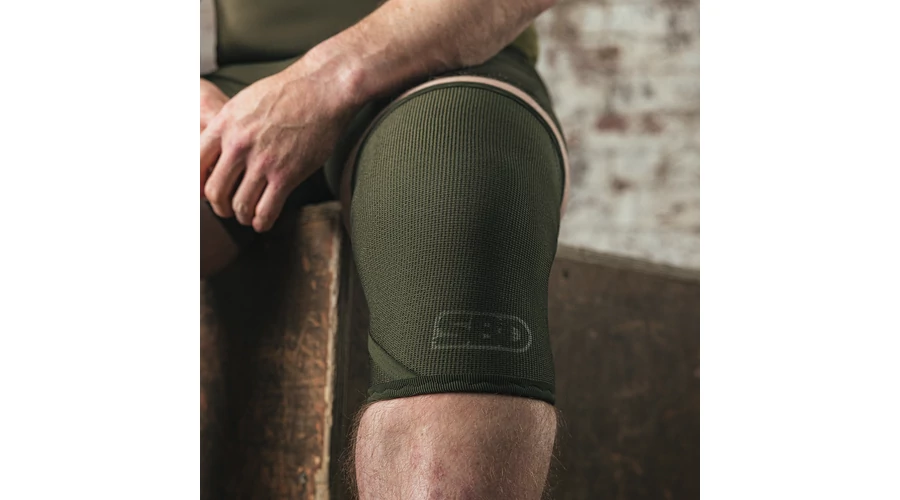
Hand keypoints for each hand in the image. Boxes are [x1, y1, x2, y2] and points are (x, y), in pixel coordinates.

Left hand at [199, 63, 357, 231]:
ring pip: (239, 205)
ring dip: (240, 216)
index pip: (195, 165)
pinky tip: (262, 223)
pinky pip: (266, 210)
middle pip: (214, 191)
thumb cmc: (287, 92)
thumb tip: (215, 149)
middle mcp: (239, 145)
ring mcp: (263, 162)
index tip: (205, 192)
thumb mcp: (244, 102)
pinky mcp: (286, 175)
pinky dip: (261, 222)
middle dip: (219, 207)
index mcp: (224, 125)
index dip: (197, 184)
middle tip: (226, 209)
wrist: (322, 89)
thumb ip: (227, 127)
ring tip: (246, 216)